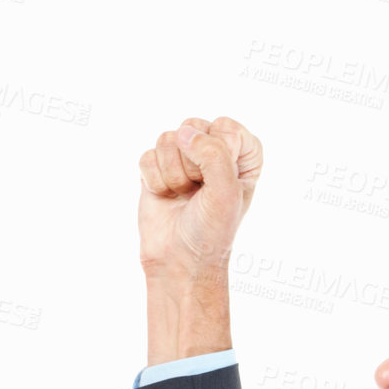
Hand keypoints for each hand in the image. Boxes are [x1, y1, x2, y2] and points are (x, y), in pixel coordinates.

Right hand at [138, 115, 262, 277]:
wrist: (180, 260)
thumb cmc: (211, 230)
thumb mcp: (227, 192)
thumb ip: (214, 154)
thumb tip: (183, 133)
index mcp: (241, 155)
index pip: (227, 127)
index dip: (220, 153)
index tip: (221, 182)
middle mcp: (212, 151)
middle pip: (193, 127)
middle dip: (192, 164)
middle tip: (199, 191)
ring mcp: (182, 158)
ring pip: (167, 140)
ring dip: (173, 175)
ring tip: (183, 196)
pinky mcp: (156, 168)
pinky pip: (148, 157)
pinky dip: (155, 181)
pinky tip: (166, 197)